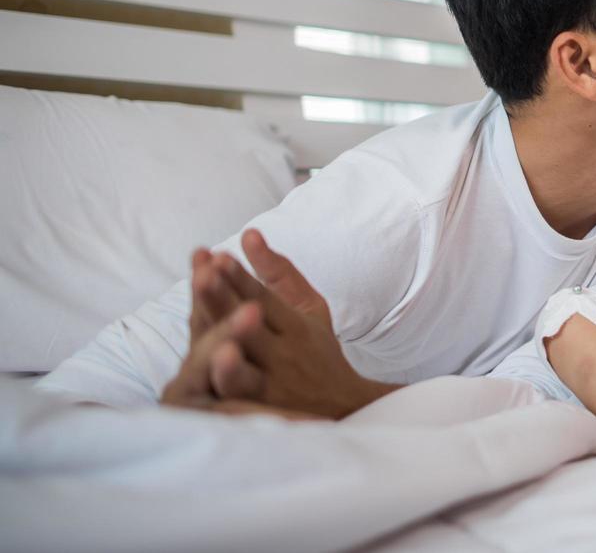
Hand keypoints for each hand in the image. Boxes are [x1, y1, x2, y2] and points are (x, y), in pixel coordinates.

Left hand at [171, 229, 394, 418]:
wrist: (342, 409)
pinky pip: (232, 397)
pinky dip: (218, 380)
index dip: (242, 279)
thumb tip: (249, 233)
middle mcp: (284, 355)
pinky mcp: (255, 413)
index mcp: (298, 327)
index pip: (266, 299)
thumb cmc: (316, 349)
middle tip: (204, 273)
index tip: (219, 256)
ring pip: (241, 365)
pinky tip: (202, 361)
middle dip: (225, 299)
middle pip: (250, 326)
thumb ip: (278, 272)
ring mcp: (270, 387)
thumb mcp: (308, 308)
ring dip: (226, 342)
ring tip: (207, 320)